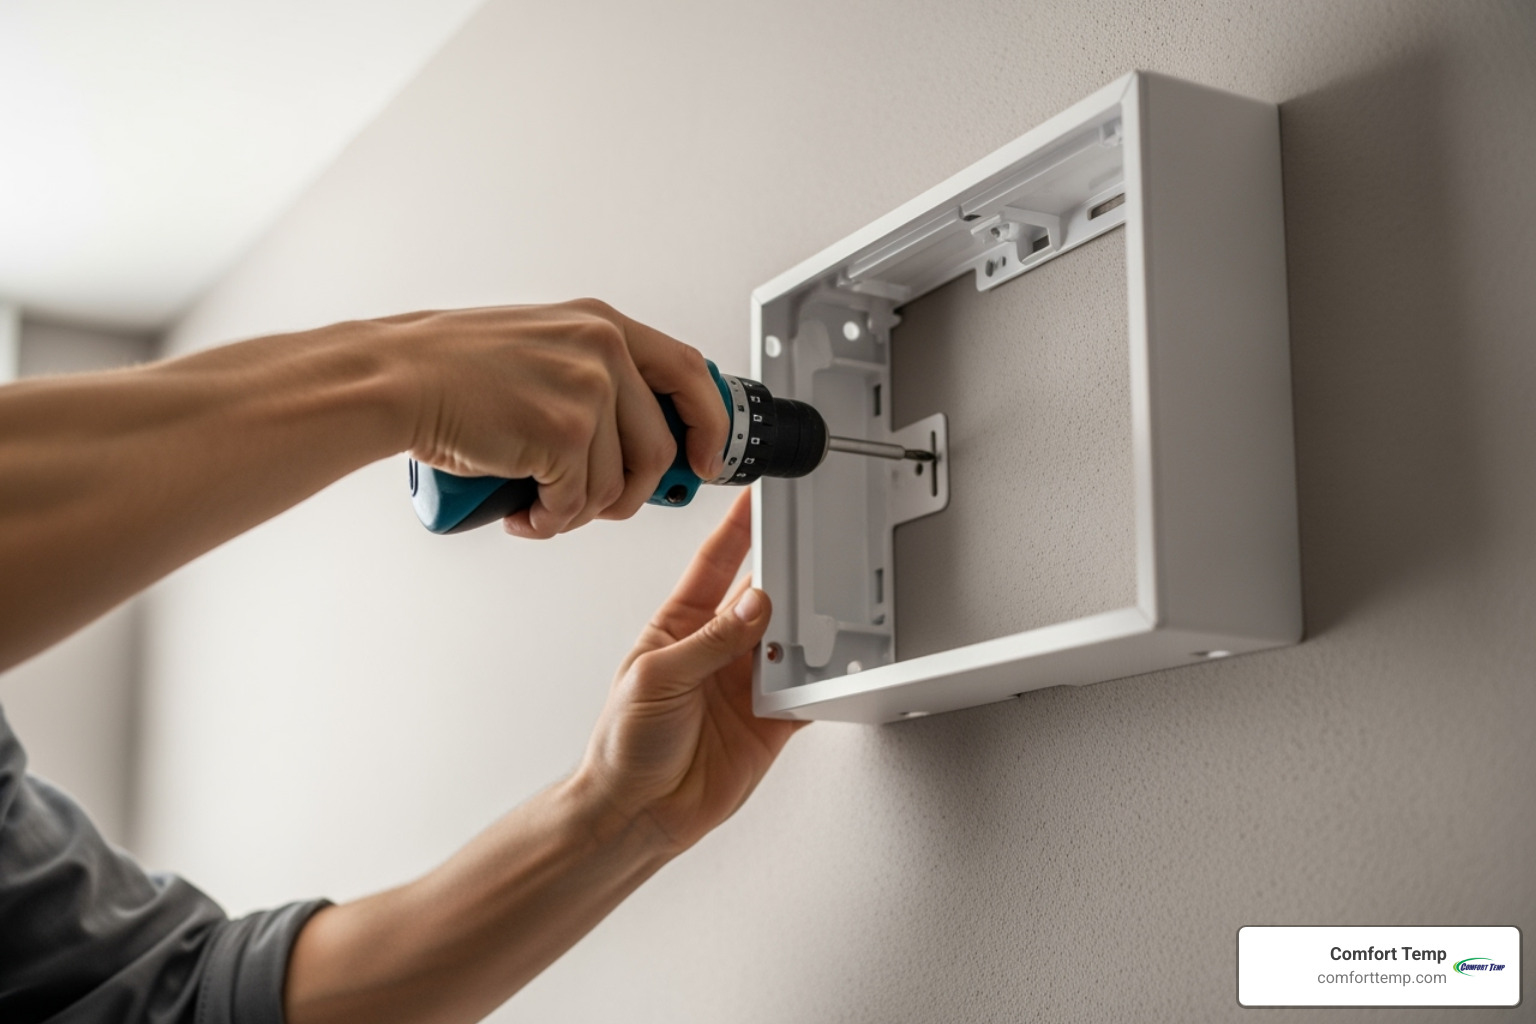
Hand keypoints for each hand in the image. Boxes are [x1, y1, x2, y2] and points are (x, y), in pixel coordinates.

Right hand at [390, 298, 728, 537]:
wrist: (396, 379)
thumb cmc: (453, 369)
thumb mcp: (543, 345)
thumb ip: (595, 375)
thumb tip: (635, 435)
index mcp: (602, 325)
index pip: (688, 372)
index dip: (708, 423)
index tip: (706, 460)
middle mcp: (603, 350)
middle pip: (657, 449)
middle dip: (631, 495)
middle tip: (595, 506)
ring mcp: (586, 391)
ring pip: (615, 486)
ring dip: (577, 513)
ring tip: (540, 505)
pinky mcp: (561, 433)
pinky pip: (577, 503)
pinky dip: (550, 521)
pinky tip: (522, 511)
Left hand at [576, 492, 807, 852]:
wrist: (637, 813)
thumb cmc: (623, 746)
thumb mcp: (657, 679)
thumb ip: (710, 643)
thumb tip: (753, 607)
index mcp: (679, 627)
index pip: (716, 563)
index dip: (739, 528)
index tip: (761, 497)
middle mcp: (716, 650)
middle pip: (763, 598)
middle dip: (787, 574)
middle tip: (809, 556)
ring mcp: (745, 684)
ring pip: (791, 641)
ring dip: (807, 630)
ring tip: (818, 620)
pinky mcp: (770, 722)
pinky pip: (807, 692)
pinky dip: (823, 682)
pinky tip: (829, 670)